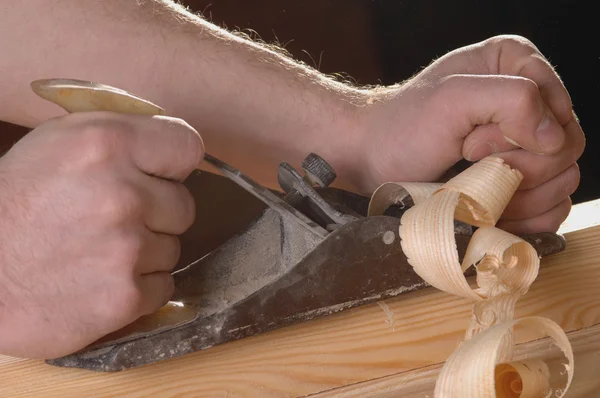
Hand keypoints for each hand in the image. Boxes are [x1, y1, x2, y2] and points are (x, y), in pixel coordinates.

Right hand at [0, 112, 202, 358]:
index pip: (187, 146)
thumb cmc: (13, 204)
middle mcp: (123, 194)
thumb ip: (119, 138)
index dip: (172, 164)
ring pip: (172, 247)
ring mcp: (126, 249)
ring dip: (145, 252)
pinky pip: (163, 286)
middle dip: (156, 213)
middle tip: (111, 220)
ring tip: (97, 252)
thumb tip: (170, 149)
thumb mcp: (56, 143)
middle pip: (184, 204)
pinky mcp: (125, 297)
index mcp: (105, 144)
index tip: (157, 175)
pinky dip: (138, 287)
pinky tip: (100, 280)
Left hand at [354, 35, 584, 234]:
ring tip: (473, 187)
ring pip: (563, 181)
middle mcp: (529, 103)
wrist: (375, 162)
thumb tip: (555, 138)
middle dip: (515, 165)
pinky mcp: (521, 185)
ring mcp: (527, 147)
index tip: (469, 142)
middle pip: (567, 147)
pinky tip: (489, 209)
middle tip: (468, 162)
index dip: (518, 133)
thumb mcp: (452, 98)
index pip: (560, 108)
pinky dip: (524, 216)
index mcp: (518, 66)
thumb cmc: (404, 128)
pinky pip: (552, 208)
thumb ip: (512, 99)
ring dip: (519, 195)